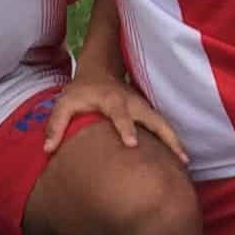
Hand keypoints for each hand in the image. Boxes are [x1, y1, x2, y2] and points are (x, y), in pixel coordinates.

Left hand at [50, 73, 188, 165]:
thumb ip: (55, 125)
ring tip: (186, 162)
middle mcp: (132, 103)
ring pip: (163, 123)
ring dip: (175, 141)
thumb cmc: (80, 92)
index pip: (120, 114)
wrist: (99, 71)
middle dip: (166, 136)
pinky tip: (181, 159)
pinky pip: (163, 127)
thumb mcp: (63, 103)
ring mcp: (143, 107)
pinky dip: (173, 141)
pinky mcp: (148, 113)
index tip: (132, 144)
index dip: (126, 127)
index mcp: (112, 100)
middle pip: (153, 119)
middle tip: (178, 157)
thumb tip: (48, 150)